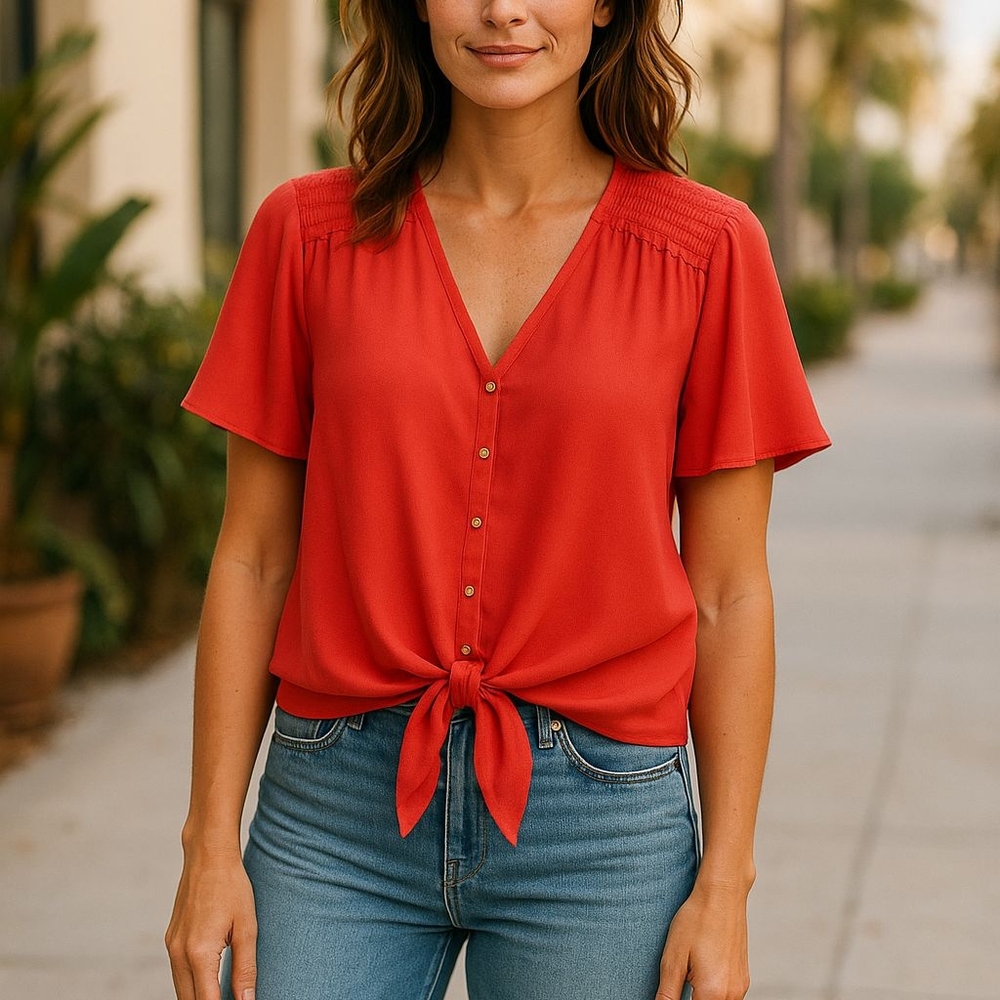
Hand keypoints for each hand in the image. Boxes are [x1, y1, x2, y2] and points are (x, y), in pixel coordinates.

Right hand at [165, 854, 257, 999]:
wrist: (208, 855)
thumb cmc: (232, 886)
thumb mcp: (247, 927)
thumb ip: (245, 968)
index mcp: (199, 953)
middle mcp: (179, 953)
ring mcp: (171, 946)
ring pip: (181, 990)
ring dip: (199, 997)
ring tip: (222, 994)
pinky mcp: (170, 939)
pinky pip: (178, 973)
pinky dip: (192, 983)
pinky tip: (210, 981)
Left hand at [654, 880, 750, 999]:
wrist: (723, 895)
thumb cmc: (697, 920)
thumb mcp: (674, 958)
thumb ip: (667, 993)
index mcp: (713, 993)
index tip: (673, 987)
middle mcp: (732, 995)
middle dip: (691, 998)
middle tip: (681, 977)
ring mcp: (740, 986)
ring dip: (702, 997)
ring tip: (689, 973)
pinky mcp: (743, 977)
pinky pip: (728, 996)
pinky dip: (713, 991)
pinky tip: (701, 971)